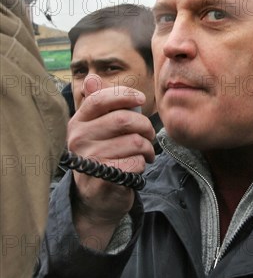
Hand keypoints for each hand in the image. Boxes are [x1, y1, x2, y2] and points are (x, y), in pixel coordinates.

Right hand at [67, 75, 155, 248]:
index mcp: (78, 123)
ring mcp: (89, 161)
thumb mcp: (97, 128)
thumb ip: (99, 104)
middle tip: (150, 134)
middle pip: (124, 120)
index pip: (101, 99)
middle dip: (145, 126)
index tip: (141, 98)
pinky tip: (138, 167)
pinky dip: (143, 164)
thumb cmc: (103, 156)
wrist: (96, 199)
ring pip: (134, 142)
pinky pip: (136, 163)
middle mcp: (78, 140)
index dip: (125, 95)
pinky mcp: (102, 181)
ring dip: (148, 148)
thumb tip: (91, 78)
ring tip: (146, 152)